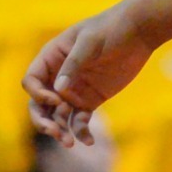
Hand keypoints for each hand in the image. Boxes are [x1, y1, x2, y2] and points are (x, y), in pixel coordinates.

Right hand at [23, 3, 154, 147]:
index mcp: (52, 57)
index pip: (32, 81)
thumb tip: (58, 89)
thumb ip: (74, 63)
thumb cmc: (111, 28)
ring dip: (60, 130)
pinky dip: (81, 132)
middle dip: (42, 120)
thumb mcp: (90, 41)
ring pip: (57, 117)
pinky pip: (79, 121)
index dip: (38, 94)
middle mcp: (58, 77)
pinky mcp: (90, 100)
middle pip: (39, 104)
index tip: (57, 100)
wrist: (139, 32)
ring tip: (69, 142)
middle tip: (55, 132)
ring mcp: (73, 90)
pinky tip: (88, 141)